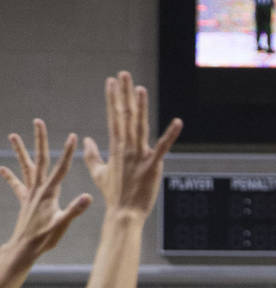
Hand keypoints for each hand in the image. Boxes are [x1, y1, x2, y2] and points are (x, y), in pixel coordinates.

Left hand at [0, 120, 91, 261]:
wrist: (24, 248)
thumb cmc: (44, 239)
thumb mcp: (61, 225)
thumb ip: (74, 210)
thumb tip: (88, 197)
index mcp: (49, 193)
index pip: (61, 168)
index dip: (68, 152)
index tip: (73, 136)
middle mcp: (38, 189)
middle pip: (39, 159)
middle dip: (39, 140)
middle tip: (38, 122)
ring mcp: (30, 194)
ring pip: (26, 167)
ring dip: (20, 151)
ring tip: (13, 135)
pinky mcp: (25, 201)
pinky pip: (17, 185)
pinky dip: (10, 176)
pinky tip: (2, 168)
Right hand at [83, 71, 181, 218]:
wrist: (124, 212)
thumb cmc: (113, 194)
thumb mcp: (98, 173)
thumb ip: (91, 155)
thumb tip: (85, 140)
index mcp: (115, 147)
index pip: (113, 117)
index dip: (112, 99)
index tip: (111, 82)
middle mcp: (126, 148)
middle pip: (125, 116)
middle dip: (124, 94)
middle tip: (124, 74)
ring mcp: (140, 156)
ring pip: (140, 126)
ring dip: (140, 106)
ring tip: (140, 88)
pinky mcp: (154, 166)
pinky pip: (164, 147)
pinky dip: (171, 134)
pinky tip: (179, 121)